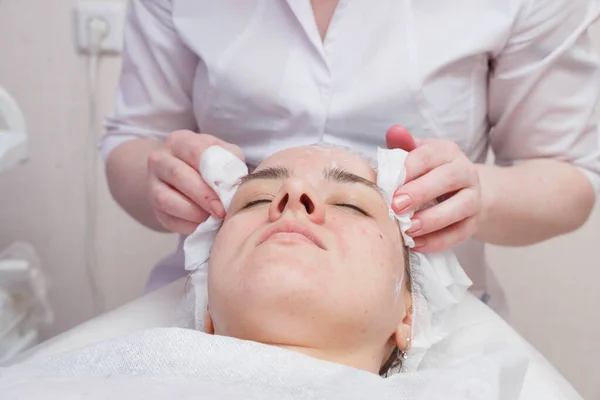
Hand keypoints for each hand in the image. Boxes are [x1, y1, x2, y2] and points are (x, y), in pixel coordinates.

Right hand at [147, 130, 244, 234]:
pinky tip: (203, 226)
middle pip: (177, 174)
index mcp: (180, 141)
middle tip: (221, 211)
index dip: (212, 171)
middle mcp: (160, 159)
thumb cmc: (212, 165)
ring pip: (165, 199)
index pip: (194, 151)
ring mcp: (153, 184)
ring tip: (212, 219)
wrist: (185, 179)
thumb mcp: (224, 155)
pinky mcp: (154, 209)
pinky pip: (167, 219)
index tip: (227, 190)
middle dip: (203, 195)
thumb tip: (234, 181)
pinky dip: (188, 225)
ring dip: (193, 212)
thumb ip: (230, 163)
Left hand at [386, 125, 480, 251]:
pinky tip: (416, 244)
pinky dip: (438, 241)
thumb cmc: (428, 173)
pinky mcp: (474, 222)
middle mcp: (465, 171)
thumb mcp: (417, 155)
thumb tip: (394, 132)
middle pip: (447, 179)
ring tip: (408, 229)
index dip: (408, 169)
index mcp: (446, 152)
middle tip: (395, 206)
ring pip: (459, 208)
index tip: (387, 183)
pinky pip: (460, 233)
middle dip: (420, 193)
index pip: (428, 155)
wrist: (462, 192)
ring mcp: (473, 198)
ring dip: (432, 220)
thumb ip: (403, 145)